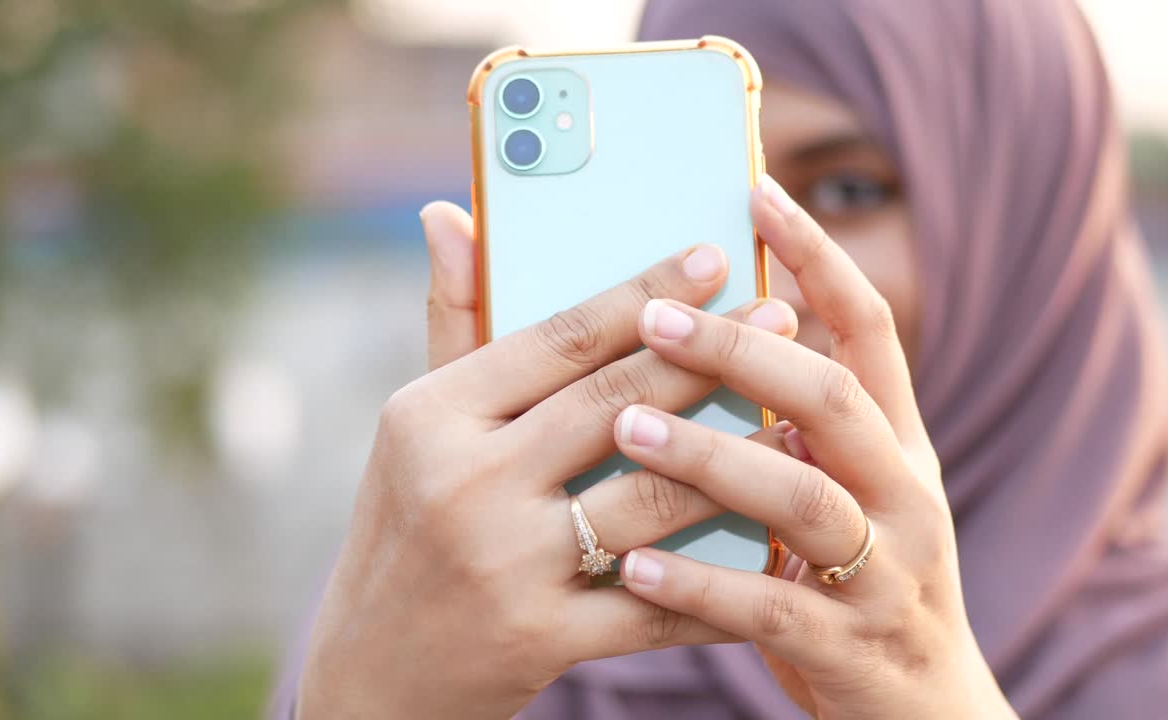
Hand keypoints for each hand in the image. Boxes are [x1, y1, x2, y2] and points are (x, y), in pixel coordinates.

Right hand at [297, 202, 798, 718]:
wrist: (372, 673)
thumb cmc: (404, 530)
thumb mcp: (413, 429)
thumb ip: (449, 322)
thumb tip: (447, 215)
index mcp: (430, 416)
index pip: (558, 337)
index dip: (646, 293)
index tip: (714, 258)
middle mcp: (466, 484)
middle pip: (618, 403)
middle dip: (711, 355)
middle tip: (780, 316)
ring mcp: (506, 566)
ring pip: (653, 496)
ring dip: (736, 456)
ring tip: (794, 419)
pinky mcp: (544, 639)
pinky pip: (658, 596)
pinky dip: (719, 569)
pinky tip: (771, 535)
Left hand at [611, 177, 1016, 718]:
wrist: (916, 710)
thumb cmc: (843, 575)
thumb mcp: (823, 487)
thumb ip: (771, 422)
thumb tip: (684, 336)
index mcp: (893, 441)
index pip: (866, 327)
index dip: (818, 256)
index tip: (755, 192)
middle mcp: (903, 492)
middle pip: (835, 399)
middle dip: (747, 351)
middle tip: (658, 314)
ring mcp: (887, 571)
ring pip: (804, 498)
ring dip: (714, 458)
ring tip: (628, 427)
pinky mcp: (853, 647)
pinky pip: (772, 608)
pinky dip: (700, 584)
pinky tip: (628, 563)